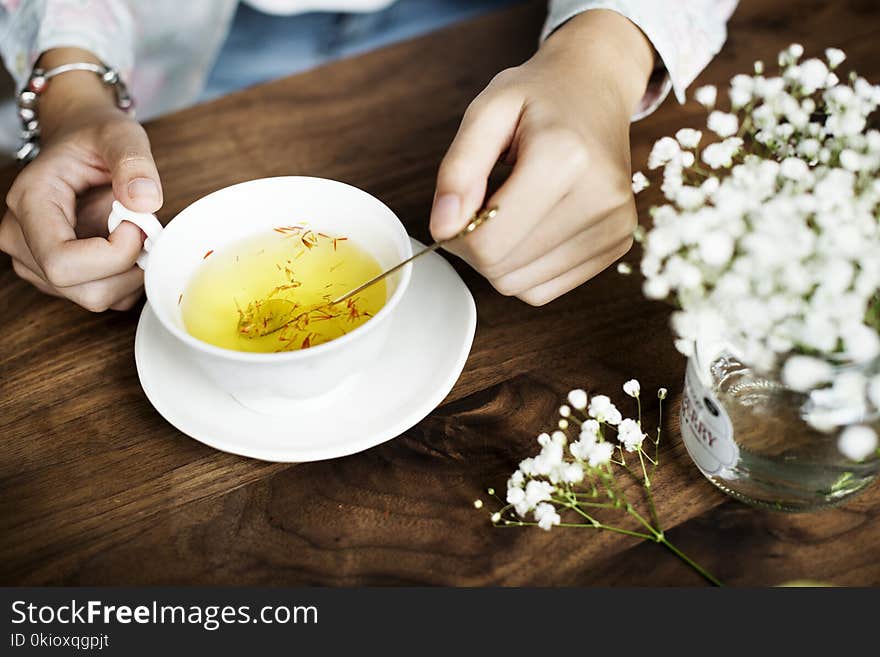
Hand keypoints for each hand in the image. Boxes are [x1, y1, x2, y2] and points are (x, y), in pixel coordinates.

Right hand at [0, 48, 162, 311]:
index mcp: (30, 203)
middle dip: (128, 266)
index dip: (112, 255)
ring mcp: (38, 264)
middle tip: (142, 228)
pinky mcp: (60, 278)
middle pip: (83, 290)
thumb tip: (146, 201)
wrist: (81, 143)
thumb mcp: (120, 135)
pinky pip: (106, 298)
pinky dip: (128, 279)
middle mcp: (23, 240)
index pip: (62, 262)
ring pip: (96, 299)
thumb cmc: (94, 138)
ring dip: (131, 273)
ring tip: (135, 232)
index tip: (135, 224)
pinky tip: (130, 247)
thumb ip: (134, 163)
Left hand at [430, 10, 653, 304]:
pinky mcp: (617, 245)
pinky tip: (533, 226)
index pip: (488, 243)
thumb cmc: (538, 96)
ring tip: (511, 210)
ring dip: (501, 260)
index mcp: (565, 157)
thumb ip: (458, 169)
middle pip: (503, 270)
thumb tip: (443, 228)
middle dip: (477, 248)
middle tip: (483, 204)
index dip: (456, 234)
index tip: (458, 206)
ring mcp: (615, 225)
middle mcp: (599, 197)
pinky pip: (546, 289)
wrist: (597, 88)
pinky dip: (525, 268)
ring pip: (523, 287)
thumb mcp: (486, 111)